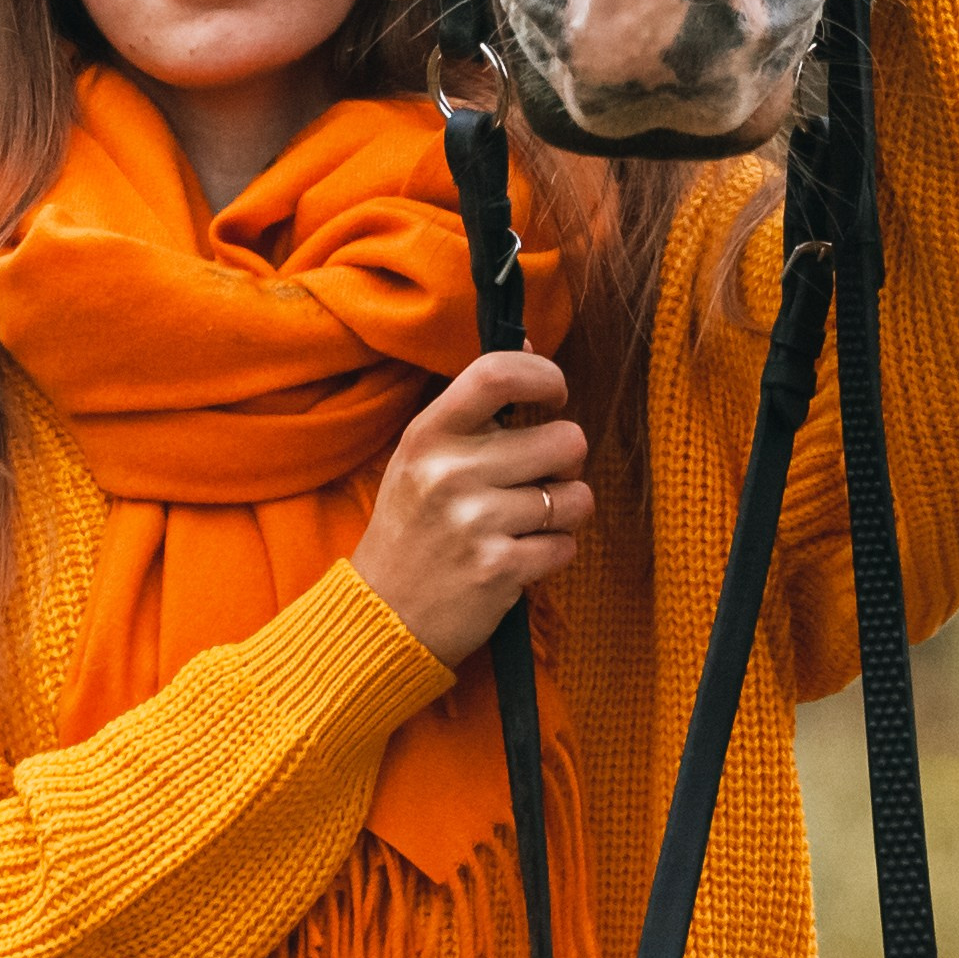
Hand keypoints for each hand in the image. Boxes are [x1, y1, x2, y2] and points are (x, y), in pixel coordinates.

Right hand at [350, 354, 591, 668]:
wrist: (382, 615)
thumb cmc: (411, 526)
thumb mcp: (421, 455)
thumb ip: (473, 405)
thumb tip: (531, 343)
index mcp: (429, 434)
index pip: (498, 375)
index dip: (544, 376)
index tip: (554, 395)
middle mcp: (450, 472)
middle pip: (565, 440)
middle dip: (565, 462)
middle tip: (537, 479)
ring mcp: (475, 523)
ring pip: (576, 496)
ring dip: (563, 512)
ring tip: (525, 522)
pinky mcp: (499, 570)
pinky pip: (567, 546)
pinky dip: (553, 553)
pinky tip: (519, 557)